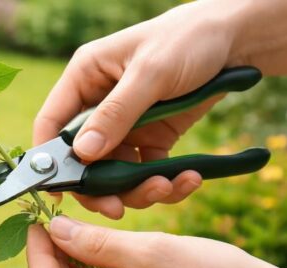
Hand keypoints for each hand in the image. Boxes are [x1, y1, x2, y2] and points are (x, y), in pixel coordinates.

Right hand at [33, 1, 242, 218]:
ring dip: (137, 188)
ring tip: (167, 187)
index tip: (60, 191)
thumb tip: (82, 153)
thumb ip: (116, 113)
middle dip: (100, 187)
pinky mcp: (152, 138)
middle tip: (117, 208)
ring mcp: (125, 124)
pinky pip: (146, 171)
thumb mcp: (151, 73)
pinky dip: (163, 182)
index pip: (51, 123)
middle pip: (82, 158)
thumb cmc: (187, 39)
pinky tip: (187, 179)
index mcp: (84, 78)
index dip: (49, 159)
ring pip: (114, 172)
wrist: (238, 39)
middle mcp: (98, 104)